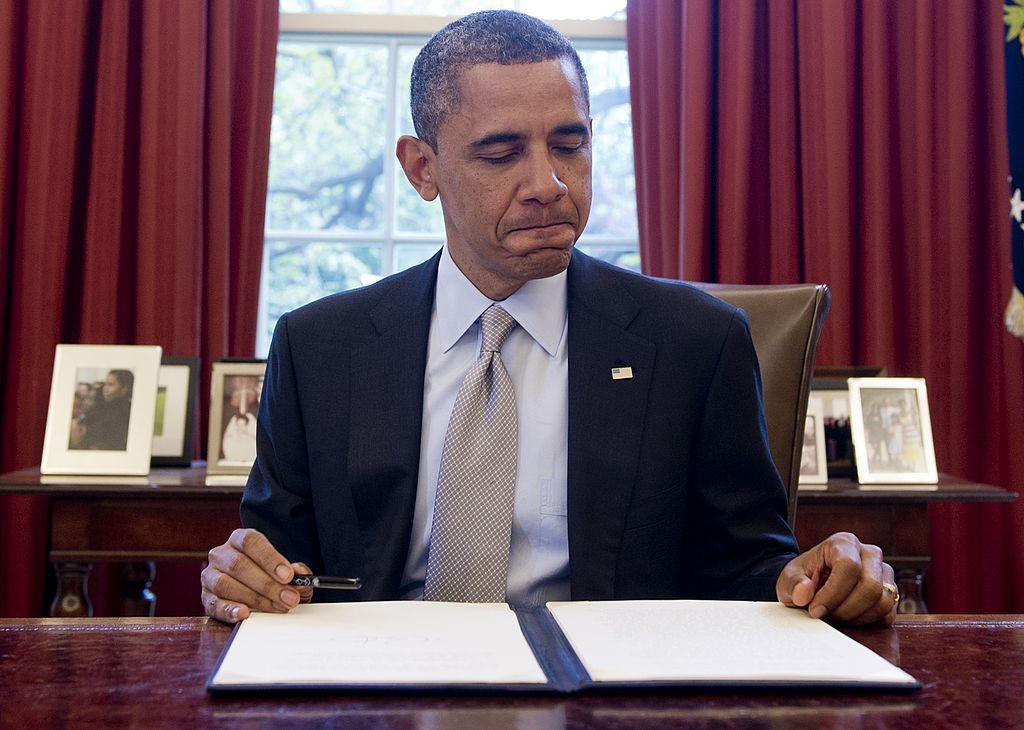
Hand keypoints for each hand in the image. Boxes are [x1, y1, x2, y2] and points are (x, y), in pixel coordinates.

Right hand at [201, 528, 313, 623]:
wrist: (259, 592)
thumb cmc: (273, 578)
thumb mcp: (288, 573)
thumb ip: (297, 572)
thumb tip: (299, 572)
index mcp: (240, 539)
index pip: (251, 542)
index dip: (270, 558)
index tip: (288, 575)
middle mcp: (221, 554)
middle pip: (239, 565)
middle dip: (267, 584)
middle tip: (288, 598)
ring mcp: (210, 575)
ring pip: (225, 584)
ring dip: (254, 598)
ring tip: (276, 607)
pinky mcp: (206, 597)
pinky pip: (213, 604)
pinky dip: (229, 610)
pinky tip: (244, 613)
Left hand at [776, 532, 897, 625]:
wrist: (811, 584)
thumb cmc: (802, 579)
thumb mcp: (788, 579)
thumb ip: (794, 585)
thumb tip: (804, 593)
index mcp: (844, 543)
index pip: (849, 567)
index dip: (832, 594)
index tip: (815, 610)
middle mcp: (869, 553)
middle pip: (870, 587)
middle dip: (845, 609)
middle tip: (826, 615)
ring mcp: (884, 572)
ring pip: (883, 602)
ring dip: (856, 617)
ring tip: (835, 615)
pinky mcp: (891, 592)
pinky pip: (889, 614)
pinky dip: (868, 621)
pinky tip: (849, 617)